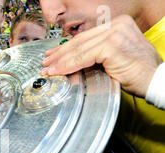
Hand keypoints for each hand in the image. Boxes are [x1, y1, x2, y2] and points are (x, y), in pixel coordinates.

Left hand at [41, 15, 161, 97]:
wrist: (156, 80)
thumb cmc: (137, 73)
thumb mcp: (114, 59)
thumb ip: (97, 55)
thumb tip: (74, 61)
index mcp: (118, 25)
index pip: (85, 37)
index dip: (67, 48)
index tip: (53, 56)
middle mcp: (116, 25)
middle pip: (80, 41)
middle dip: (60, 54)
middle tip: (46, 63)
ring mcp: (114, 33)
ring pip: (79, 49)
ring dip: (60, 62)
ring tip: (48, 70)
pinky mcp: (111, 46)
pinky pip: (83, 57)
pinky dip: (68, 66)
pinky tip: (58, 72)